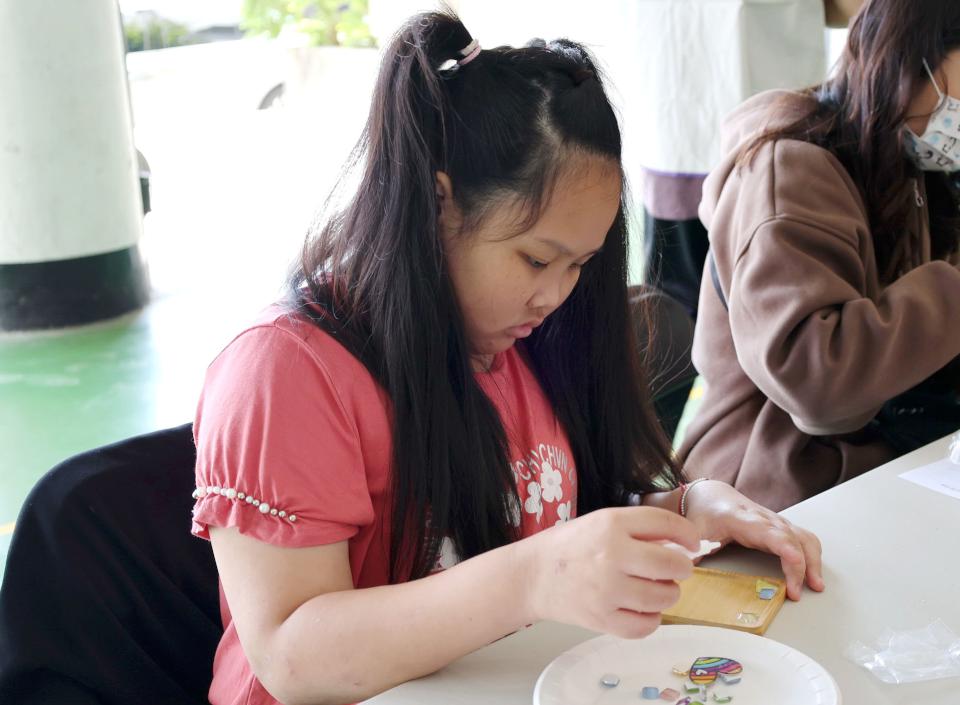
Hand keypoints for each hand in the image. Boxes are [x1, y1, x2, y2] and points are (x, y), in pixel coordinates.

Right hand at [519, 507, 699, 637]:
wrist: (531, 575)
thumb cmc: (569, 546)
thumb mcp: (601, 522)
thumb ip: (639, 529)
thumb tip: (682, 542)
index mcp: (611, 524)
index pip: (665, 523)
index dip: (688, 534)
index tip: (693, 544)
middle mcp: (611, 555)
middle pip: (670, 565)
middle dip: (682, 568)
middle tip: (677, 570)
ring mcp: (606, 590)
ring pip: (663, 597)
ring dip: (668, 594)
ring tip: (658, 590)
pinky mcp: (601, 619)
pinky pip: (645, 626)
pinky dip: (651, 620)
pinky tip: (644, 610)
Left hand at [681, 480, 823, 600]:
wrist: (710, 495)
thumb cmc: (703, 512)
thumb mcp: (692, 529)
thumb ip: (688, 549)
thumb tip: (683, 569)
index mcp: (743, 519)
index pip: (771, 532)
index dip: (786, 548)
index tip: (796, 565)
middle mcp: (764, 518)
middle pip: (793, 538)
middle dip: (803, 565)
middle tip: (798, 592)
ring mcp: (775, 522)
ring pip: (804, 538)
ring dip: (813, 561)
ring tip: (815, 587)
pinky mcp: (780, 528)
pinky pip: (804, 539)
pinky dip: (813, 556)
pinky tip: (813, 575)